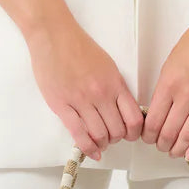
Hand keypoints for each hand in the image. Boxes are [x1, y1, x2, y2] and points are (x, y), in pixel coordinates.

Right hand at [26, 16, 143, 158]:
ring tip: (100, 142)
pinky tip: (92, 152)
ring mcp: (81, 101)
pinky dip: (87, 147)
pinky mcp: (62, 105)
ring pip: (99, 135)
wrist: (54, 36)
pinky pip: (78, 133)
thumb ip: (116, 88)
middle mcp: (101, 94)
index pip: (133, 118)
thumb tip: (122, 109)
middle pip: (117, 130)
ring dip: (102, 144)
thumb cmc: (79, 47)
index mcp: (115, 83)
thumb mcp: (108, 65)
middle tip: (112, 138)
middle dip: (117, 139)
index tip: (131, 135)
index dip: (134, 132)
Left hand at [141, 12, 188, 160]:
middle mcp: (187, 95)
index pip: (153, 121)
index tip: (147, 137)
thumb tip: (157, 111)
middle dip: (160, 144)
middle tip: (159, 145)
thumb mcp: (169, 64)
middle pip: (168, 132)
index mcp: (169, 84)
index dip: (147, 135)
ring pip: (188, 136)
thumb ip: (163, 89)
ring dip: (177, 148)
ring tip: (173, 150)